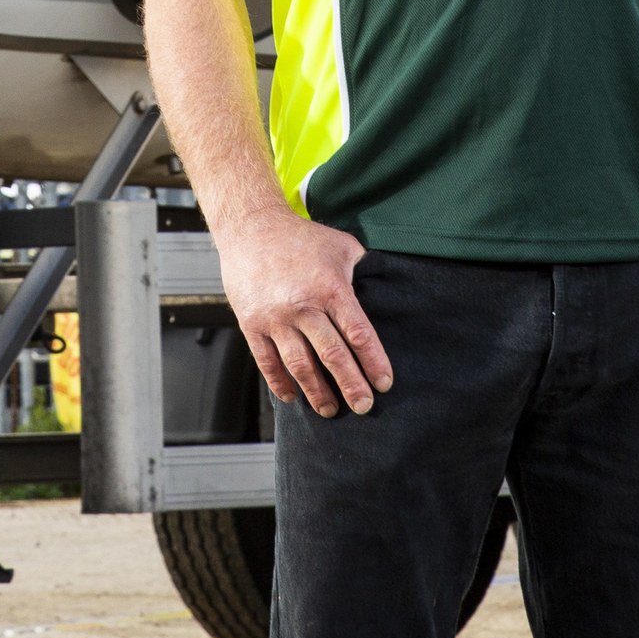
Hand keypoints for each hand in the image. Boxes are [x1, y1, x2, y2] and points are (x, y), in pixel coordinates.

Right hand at [217, 208, 393, 415]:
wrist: (251, 226)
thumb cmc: (300, 237)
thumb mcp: (342, 245)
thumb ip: (364, 269)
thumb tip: (387, 288)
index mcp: (330, 288)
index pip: (359, 332)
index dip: (374, 361)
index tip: (384, 383)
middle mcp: (303, 305)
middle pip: (332, 354)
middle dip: (351, 385)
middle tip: (364, 406)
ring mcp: (275, 317)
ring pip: (300, 364)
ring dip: (317, 391)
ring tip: (331, 410)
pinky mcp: (252, 323)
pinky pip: (267, 361)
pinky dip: (280, 382)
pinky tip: (292, 396)